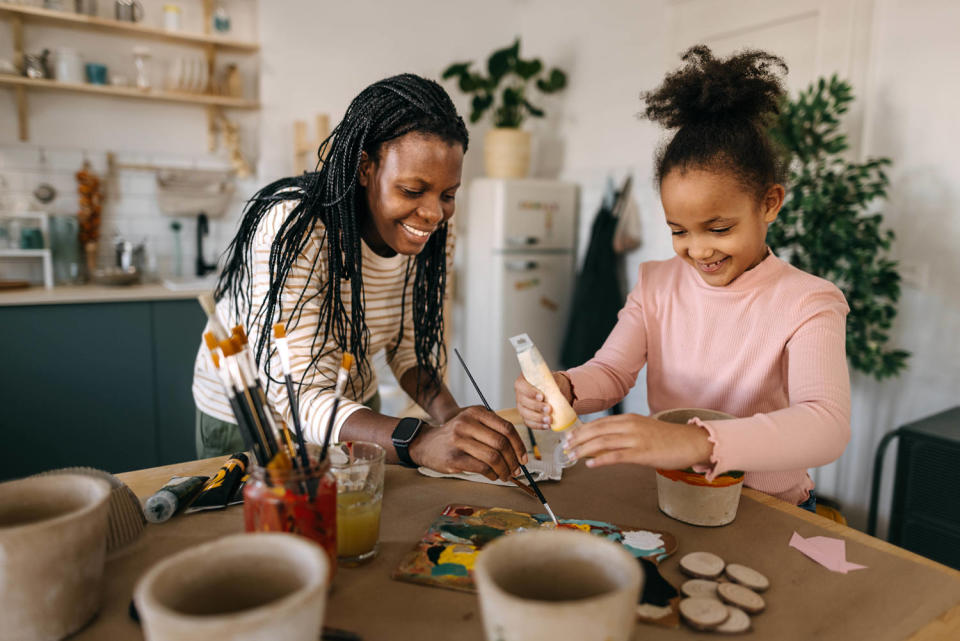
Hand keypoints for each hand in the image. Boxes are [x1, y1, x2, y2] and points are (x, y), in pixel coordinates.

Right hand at [408, 406, 528, 481]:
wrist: (425, 443)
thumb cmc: (455, 435)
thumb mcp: (472, 423)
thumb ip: (493, 431)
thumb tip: (518, 453)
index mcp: (476, 412)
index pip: (507, 428)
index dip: (519, 445)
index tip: (523, 458)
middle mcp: (467, 423)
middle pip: (502, 443)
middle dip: (513, 460)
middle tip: (516, 470)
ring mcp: (459, 440)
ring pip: (493, 457)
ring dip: (504, 470)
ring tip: (506, 475)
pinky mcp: (454, 458)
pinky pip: (482, 468)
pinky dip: (492, 474)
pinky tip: (493, 475)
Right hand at [514, 371, 572, 429]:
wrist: (553, 391)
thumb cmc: (550, 384)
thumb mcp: (551, 380)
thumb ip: (551, 384)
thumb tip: (556, 392)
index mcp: (523, 382)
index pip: (522, 387)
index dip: (531, 392)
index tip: (541, 397)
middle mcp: (520, 394)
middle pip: (523, 402)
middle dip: (536, 407)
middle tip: (549, 409)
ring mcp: (521, 406)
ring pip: (525, 414)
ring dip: (538, 418)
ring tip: (549, 420)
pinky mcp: (525, 416)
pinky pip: (529, 423)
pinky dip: (538, 425)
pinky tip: (547, 425)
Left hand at [565, 414, 713, 469]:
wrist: (690, 442)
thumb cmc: (667, 438)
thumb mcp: (642, 429)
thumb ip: (623, 434)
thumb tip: (602, 444)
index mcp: (629, 419)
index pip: (599, 423)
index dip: (582, 430)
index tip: (570, 437)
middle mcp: (630, 426)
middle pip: (597, 431)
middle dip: (578, 439)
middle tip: (565, 448)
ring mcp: (636, 439)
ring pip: (603, 442)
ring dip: (584, 450)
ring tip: (572, 457)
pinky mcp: (642, 453)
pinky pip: (617, 456)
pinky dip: (601, 459)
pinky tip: (590, 464)